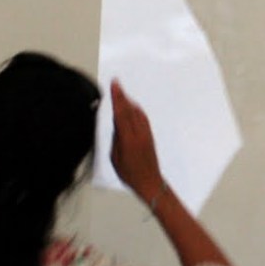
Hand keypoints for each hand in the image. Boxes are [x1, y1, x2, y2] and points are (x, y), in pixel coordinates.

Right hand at [108, 80, 162, 200]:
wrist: (150, 182)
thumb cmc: (130, 174)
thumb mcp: (115, 157)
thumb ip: (116, 139)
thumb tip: (117, 124)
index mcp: (128, 139)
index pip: (121, 113)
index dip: (117, 98)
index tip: (114, 86)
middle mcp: (139, 133)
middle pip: (129, 109)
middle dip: (122, 95)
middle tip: (116, 83)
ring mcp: (146, 134)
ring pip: (137, 112)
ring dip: (129, 101)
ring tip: (122, 92)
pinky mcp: (150, 136)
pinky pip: (143, 118)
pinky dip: (136, 109)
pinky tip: (133, 106)